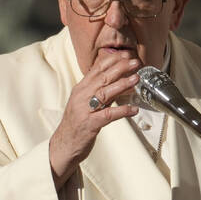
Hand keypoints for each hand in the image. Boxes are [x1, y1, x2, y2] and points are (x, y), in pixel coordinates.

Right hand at [48, 54, 140, 187]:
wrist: (64, 145)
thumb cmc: (77, 124)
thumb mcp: (85, 103)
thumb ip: (99, 92)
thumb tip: (117, 80)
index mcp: (81, 89)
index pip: (96, 70)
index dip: (112, 61)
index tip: (125, 55)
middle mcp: (82, 96)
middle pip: (102, 78)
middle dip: (120, 68)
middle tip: (135, 62)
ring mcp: (85, 110)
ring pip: (105, 93)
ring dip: (122, 84)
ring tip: (136, 79)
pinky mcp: (90, 124)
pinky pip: (108, 115)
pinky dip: (122, 111)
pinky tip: (134, 109)